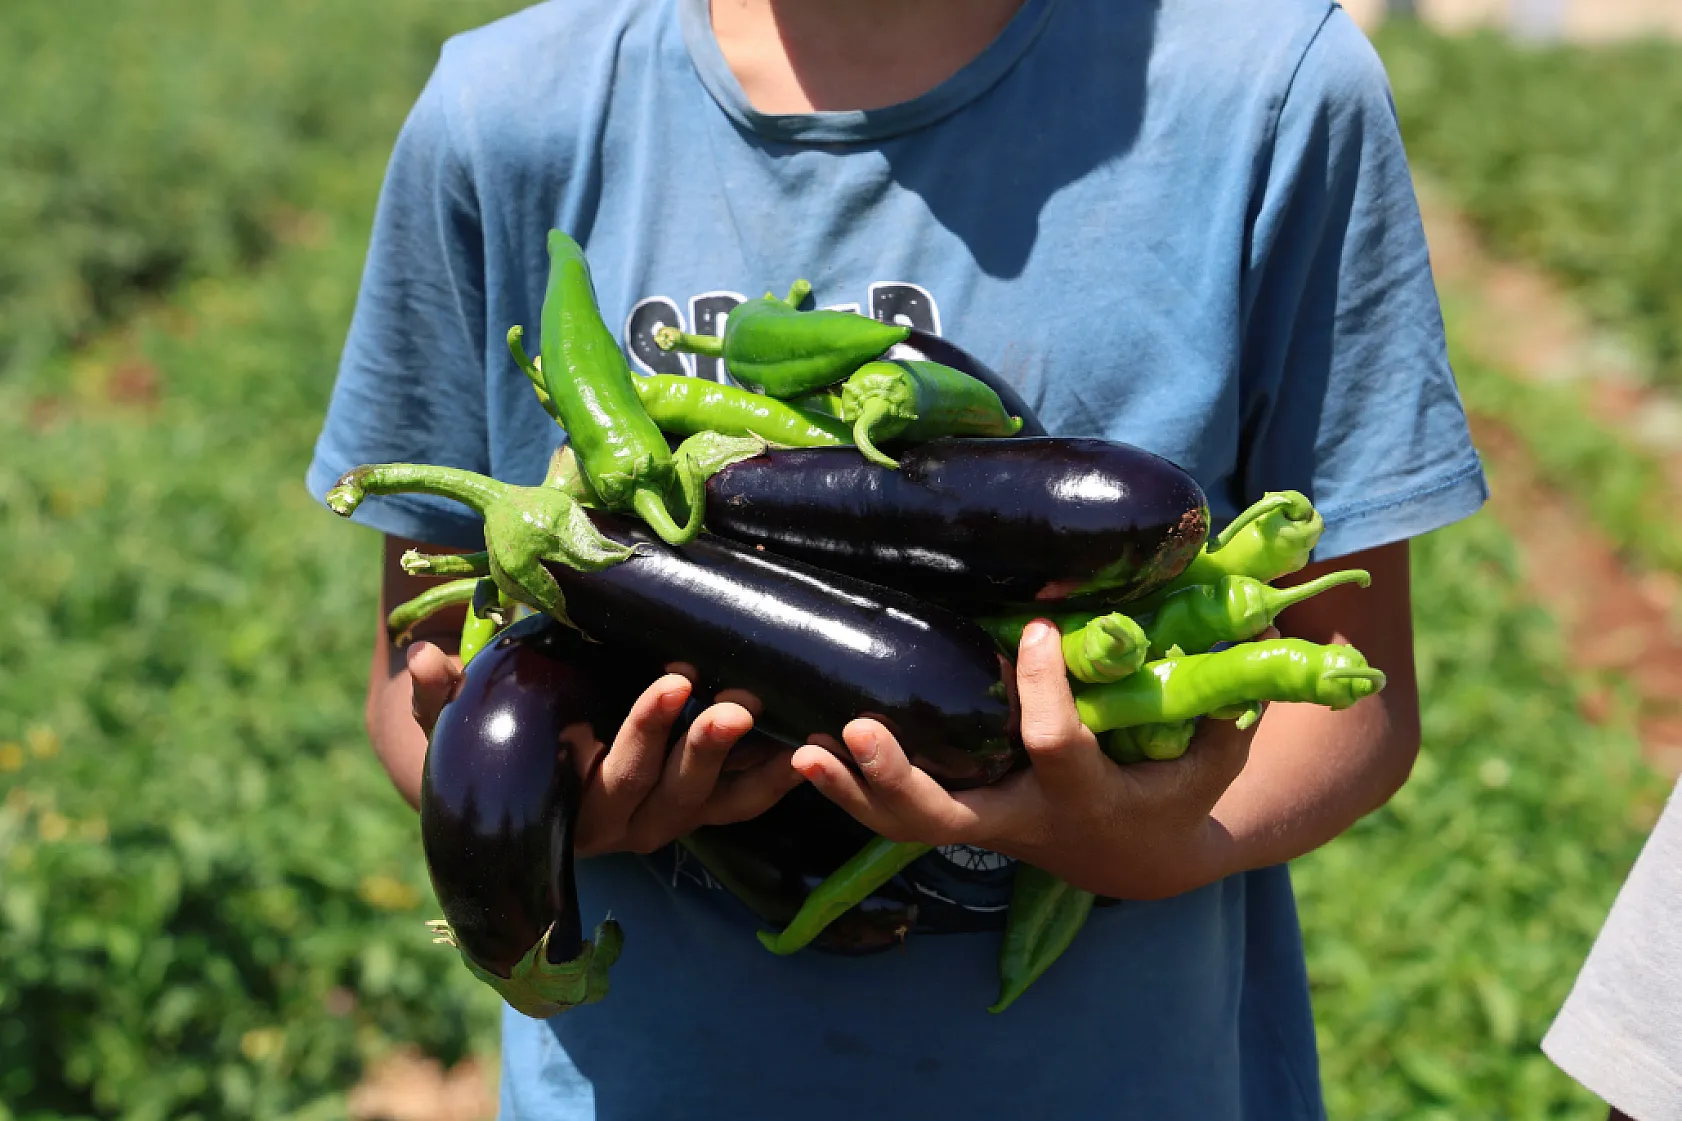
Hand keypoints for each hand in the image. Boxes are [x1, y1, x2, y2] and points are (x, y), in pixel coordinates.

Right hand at [406, 642, 800, 856]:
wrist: (519, 786)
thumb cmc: (491, 745)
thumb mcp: (459, 724)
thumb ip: (440, 697)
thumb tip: (424, 660)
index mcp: (574, 810)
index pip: (615, 774)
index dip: (647, 731)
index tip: (674, 681)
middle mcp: (628, 825)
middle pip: (674, 793)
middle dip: (706, 748)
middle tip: (736, 701)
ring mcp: (669, 819)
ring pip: (719, 803)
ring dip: (755, 768)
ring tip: (791, 726)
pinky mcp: (700, 810)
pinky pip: (746, 804)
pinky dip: (779, 780)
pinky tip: (814, 749)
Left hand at [789, 620, 1257, 899]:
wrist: (1143, 856)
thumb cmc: (1180, 787)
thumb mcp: (1214, 750)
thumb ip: (1225, 693)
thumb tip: (1257, 607)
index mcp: (1086, 798)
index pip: (1056, 747)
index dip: (1046, 693)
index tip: (1042, 631)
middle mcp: (1021, 820)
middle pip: (948, 817)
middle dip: (901, 779)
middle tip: (862, 730)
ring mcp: (981, 825)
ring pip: (904, 825)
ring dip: (852, 791)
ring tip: (802, 749)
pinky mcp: (956, 815)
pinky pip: (893, 815)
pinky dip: (849, 792)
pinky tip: (802, 753)